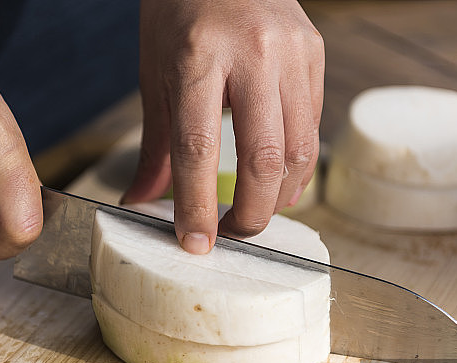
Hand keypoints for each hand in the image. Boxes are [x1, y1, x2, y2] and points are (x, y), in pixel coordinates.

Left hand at [123, 0, 323, 253]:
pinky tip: (279, 180)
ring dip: (280, 196)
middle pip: (263, 159)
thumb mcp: (156, 75)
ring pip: (300, 150)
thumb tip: (140, 202)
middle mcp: (253, 53)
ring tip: (256, 211)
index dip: (197, 205)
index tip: (195, 244)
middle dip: (251, 214)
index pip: (199, 149)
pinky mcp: (316, 53)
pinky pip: (313, 126)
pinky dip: (297, 165)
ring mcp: (292, 52)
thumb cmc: (180, 14)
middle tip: (232, 234)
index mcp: (198, 56)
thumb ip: (156, 146)